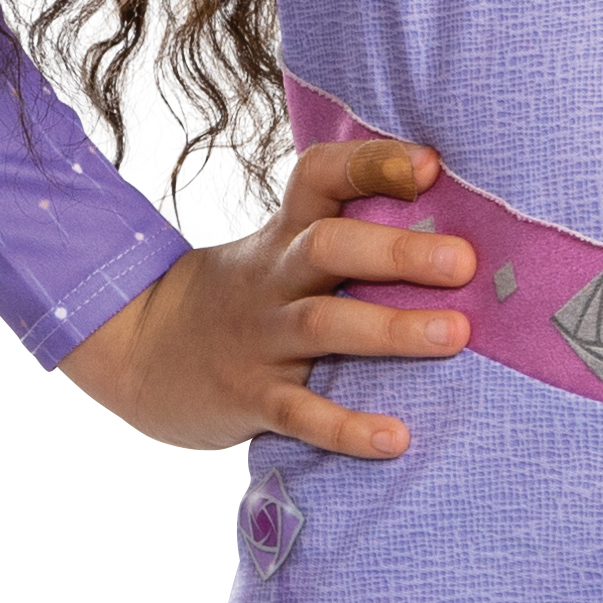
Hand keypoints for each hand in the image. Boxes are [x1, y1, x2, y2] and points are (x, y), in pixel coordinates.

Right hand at [61, 135, 473, 455]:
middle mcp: (274, 279)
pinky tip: (397, 439)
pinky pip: (302, 413)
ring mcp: (261, 340)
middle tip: (464, 260)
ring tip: (456, 335)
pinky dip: (348, 428)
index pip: (319, 178)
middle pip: (328, 247)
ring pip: (324, 325)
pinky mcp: (251, 398)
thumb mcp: (276, 252)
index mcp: (283, 236)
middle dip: (396, 252)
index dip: (370, 164)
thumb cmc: (243, 299)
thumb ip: (345, 233)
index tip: (428, 165)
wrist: (139, 353)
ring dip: (392, 329)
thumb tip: (451, 224)